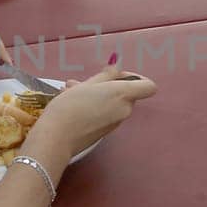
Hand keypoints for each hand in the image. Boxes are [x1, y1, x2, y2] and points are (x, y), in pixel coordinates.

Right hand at [29, 64, 157, 157]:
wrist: (57, 138)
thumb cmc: (71, 106)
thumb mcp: (88, 84)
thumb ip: (106, 75)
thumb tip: (117, 68)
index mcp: (123, 95)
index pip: (149, 86)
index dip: (137, 78)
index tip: (117, 75)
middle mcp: (124, 110)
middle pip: (126, 93)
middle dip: (107, 84)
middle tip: (85, 80)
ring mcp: (115, 123)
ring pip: (112, 102)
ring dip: (96, 94)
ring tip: (71, 88)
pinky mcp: (105, 132)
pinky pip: (104, 112)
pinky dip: (93, 106)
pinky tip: (71, 101)